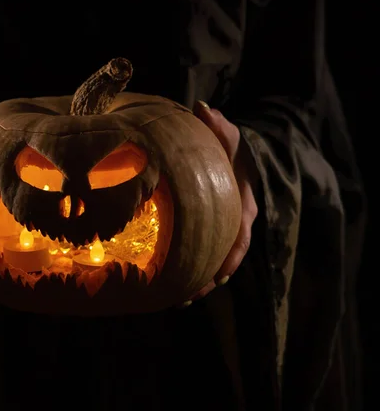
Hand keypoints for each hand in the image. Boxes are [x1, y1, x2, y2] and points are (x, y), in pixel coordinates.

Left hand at [181, 100, 258, 306]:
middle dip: (209, 278)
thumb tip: (203, 109)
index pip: (240, 236)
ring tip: (177, 300)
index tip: (221, 276)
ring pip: (211, 260)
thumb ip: (218, 126)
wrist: (225, 158)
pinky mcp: (204, 231)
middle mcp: (233, 223)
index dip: (231, 257)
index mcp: (242, 206)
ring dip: (197, 281)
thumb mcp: (227, 136)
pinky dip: (188, 268)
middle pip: (224, 257)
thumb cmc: (227, 148)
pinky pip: (198, 252)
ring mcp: (219, 229)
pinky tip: (168, 283)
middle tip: (189, 296)